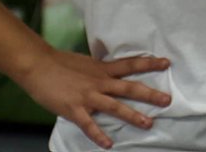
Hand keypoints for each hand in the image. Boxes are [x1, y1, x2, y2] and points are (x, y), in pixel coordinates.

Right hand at [17, 48, 170, 148]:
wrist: (37, 65)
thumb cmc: (60, 63)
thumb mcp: (87, 63)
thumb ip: (101, 69)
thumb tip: (113, 72)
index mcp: (103, 69)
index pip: (131, 64)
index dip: (149, 64)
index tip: (166, 63)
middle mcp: (99, 82)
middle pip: (129, 88)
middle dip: (149, 95)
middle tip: (167, 100)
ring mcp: (87, 96)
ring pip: (115, 106)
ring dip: (132, 115)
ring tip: (148, 124)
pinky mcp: (74, 109)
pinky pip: (89, 124)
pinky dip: (98, 135)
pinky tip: (108, 145)